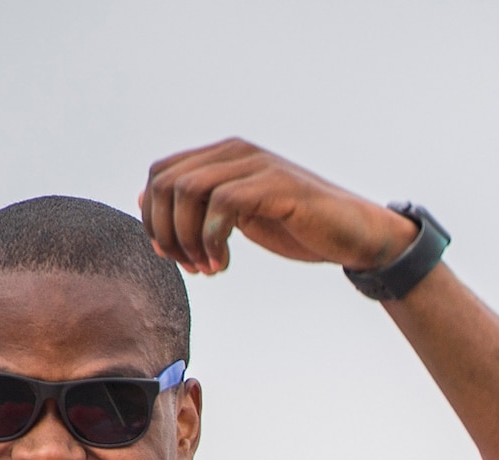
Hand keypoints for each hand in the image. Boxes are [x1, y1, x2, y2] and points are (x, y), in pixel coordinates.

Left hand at [139, 138, 416, 277]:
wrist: (352, 234)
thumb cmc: (296, 227)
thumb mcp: (238, 216)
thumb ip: (199, 206)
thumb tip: (146, 199)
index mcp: (223, 156)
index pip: (160, 173)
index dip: (153, 218)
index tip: (171, 255)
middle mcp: (236, 152)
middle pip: (167, 182)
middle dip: (166, 232)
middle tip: (189, 266)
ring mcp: (257, 165)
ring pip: (189, 191)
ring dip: (188, 239)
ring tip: (207, 268)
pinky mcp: (276, 186)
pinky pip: (223, 205)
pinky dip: (212, 241)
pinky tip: (222, 265)